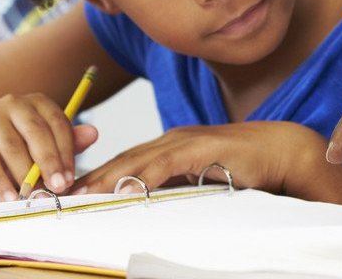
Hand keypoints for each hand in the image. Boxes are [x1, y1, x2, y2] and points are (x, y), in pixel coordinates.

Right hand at [0, 93, 98, 200]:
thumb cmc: (15, 153)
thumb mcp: (43, 148)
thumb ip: (68, 142)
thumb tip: (94, 134)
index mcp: (37, 103)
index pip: (57, 123)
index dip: (66, 151)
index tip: (71, 178)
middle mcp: (13, 103)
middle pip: (36, 132)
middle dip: (49, 162)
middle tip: (58, 187)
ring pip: (12, 146)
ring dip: (25, 175)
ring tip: (35, 196)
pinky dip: (1, 182)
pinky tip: (11, 198)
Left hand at [71, 121, 341, 203]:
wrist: (281, 149)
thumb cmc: (245, 166)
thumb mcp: (202, 178)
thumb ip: (177, 185)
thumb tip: (150, 203)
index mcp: (170, 145)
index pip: (126, 162)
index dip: (97, 176)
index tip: (71, 193)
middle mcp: (172, 139)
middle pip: (122, 159)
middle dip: (91, 176)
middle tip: (61, 194)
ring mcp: (185, 141)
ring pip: (137, 160)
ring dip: (107, 177)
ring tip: (80, 194)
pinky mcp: (200, 149)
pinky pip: (164, 164)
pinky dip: (142, 176)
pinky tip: (125, 187)